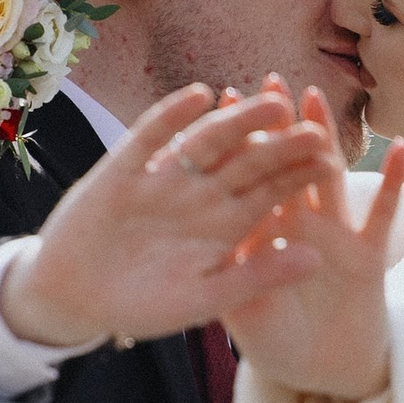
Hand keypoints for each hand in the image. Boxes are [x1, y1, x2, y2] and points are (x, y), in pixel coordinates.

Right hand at [0, 79, 343, 347]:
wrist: (71, 299)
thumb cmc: (140, 306)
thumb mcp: (204, 298)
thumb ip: (257, 277)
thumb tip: (316, 258)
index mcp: (223, 226)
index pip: (270, 194)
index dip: (298, 176)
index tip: (332, 160)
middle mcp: (199, 196)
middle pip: (247, 162)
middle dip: (279, 145)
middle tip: (316, 128)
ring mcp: (163, 179)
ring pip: (207, 142)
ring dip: (237, 121)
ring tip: (271, 102)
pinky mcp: (124, 170)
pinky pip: (151, 137)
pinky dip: (172, 117)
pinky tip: (198, 96)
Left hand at [219, 100, 403, 402]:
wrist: (322, 372)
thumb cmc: (277, 343)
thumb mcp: (245, 316)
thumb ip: (232, 282)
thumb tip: (216, 248)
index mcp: (260, 234)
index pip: (242, 182)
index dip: (235, 147)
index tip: (222, 108)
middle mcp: (295, 225)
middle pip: (284, 167)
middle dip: (277, 127)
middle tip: (270, 81)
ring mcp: (334, 234)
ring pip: (328, 177)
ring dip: (325, 140)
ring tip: (318, 97)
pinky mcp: (368, 253)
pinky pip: (382, 213)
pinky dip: (394, 183)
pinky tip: (400, 146)